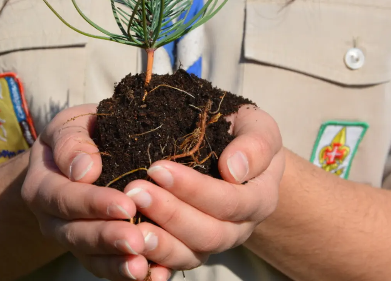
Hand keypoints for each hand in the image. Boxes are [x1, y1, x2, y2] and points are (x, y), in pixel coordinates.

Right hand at [21, 104, 170, 279]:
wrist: (79, 157)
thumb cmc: (80, 135)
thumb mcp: (69, 125)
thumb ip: (72, 141)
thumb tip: (84, 169)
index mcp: (43, 186)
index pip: (64, 199)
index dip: (93, 204)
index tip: (125, 205)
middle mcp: (54, 220)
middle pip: (76, 235)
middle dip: (107, 239)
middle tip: (136, 241)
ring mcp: (75, 239)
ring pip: (92, 259)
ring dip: (117, 265)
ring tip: (142, 267)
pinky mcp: (96, 253)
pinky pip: (109, 269)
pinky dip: (128, 275)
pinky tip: (156, 276)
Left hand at [123, 105, 284, 270]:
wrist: (239, 156)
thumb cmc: (244, 134)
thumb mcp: (258, 127)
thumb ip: (255, 145)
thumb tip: (234, 170)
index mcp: (259, 199)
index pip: (230, 201)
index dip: (194, 189)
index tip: (157, 168)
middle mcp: (240, 228)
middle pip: (210, 234)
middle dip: (170, 214)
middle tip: (135, 192)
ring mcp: (215, 243)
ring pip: (191, 254)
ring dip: (160, 242)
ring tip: (131, 226)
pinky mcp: (192, 250)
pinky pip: (174, 263)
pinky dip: (154, 261)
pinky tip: (132, 251)